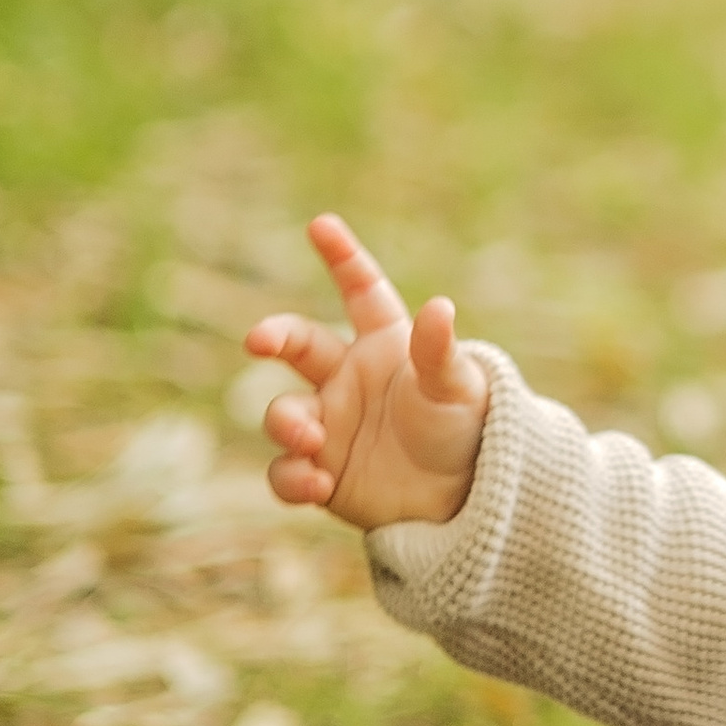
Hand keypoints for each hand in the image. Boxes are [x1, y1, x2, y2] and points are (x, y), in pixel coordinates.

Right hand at [244, 214, 489, 529]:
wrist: (466, 500)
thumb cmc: (468, 431)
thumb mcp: (459, 390)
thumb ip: (440, 353)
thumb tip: (439, 306)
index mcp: (385, 344)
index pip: (361, 292)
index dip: (342, 257)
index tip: (321, 225)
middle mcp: (348, 377)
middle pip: (298, 343)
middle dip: (274, 335)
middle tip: (257, 340)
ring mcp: (329, 424)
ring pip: (284, 411)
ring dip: (288, 422)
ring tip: (311, 440)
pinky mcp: (320, 471)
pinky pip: (286, 471)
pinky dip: (292, 477)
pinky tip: (316, 484)